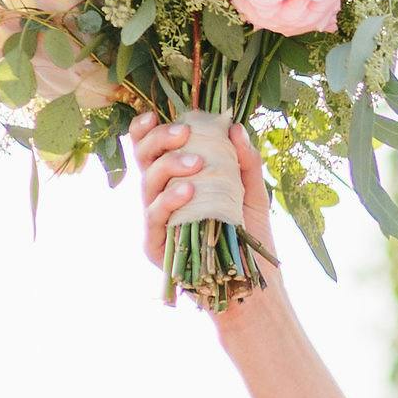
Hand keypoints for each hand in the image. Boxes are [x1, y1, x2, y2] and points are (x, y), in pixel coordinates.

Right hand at [135, 116, 274, 267]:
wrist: (252, 282)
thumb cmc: (248, 236)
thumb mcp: (252, 195)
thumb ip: (245, 162)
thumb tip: (236, 128)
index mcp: (176, 179)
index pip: (151, 148)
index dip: (146, 129)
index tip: (155, 115)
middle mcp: (160, 196)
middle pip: (144, 158)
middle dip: (159, 140)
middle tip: (184, 132)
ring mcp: (156, 221)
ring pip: (148, 184)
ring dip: (170, 166)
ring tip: (197, 164)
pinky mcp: (155, 245)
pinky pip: (156, 217)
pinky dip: (170, 200)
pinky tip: (188, 191)